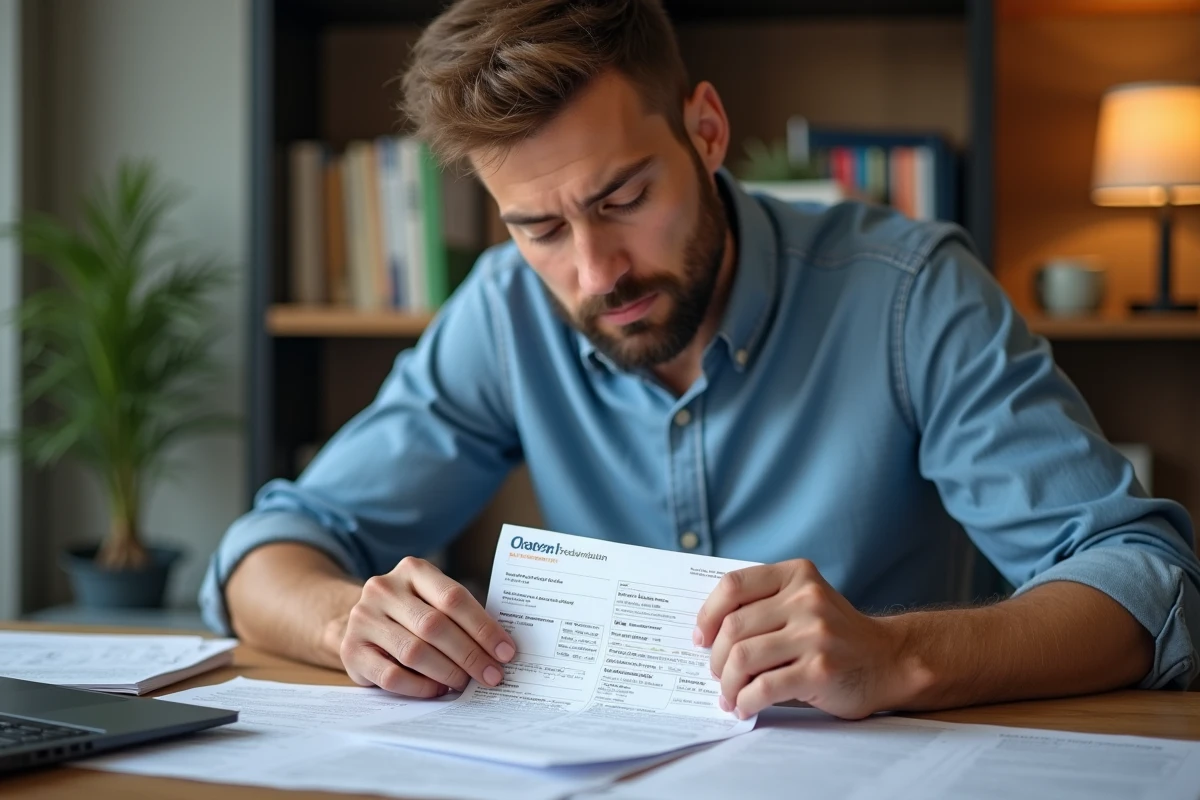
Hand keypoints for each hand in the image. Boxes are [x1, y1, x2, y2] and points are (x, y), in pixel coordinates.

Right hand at [339, 556, 516, 697]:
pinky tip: (438, 690)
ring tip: (465, 683)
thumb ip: (459, 615)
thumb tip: (501, 649)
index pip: (454, 598)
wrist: (356, 621)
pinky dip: (421, 687)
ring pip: (414, 651)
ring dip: (447, 672)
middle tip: (492, 675)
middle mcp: (384, 589)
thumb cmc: (409, 613)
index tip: (506, 652)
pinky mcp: (351, 651)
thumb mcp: (430, 599)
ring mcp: (363, 619)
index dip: (484, 628)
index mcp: (412, 570)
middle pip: (435, 626)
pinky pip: (392, 675)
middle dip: (470, 654)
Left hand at [694, 559, 907, 719]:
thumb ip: (765, 606)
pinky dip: (745, 701)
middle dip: (716, 658)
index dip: (707, 614)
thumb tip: (706, 636)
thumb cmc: (834, 635)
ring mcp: (816, 634)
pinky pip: (764, 687)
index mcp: (796, 575)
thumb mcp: (804, 602)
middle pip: (734, 627)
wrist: (889, 660)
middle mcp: (806, 599)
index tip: (700, 638)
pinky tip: (744, 707)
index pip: (733, 585)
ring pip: (744, 657)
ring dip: (727, 683)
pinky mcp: (820, 670)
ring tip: (728, 695)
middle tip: (716, 675)